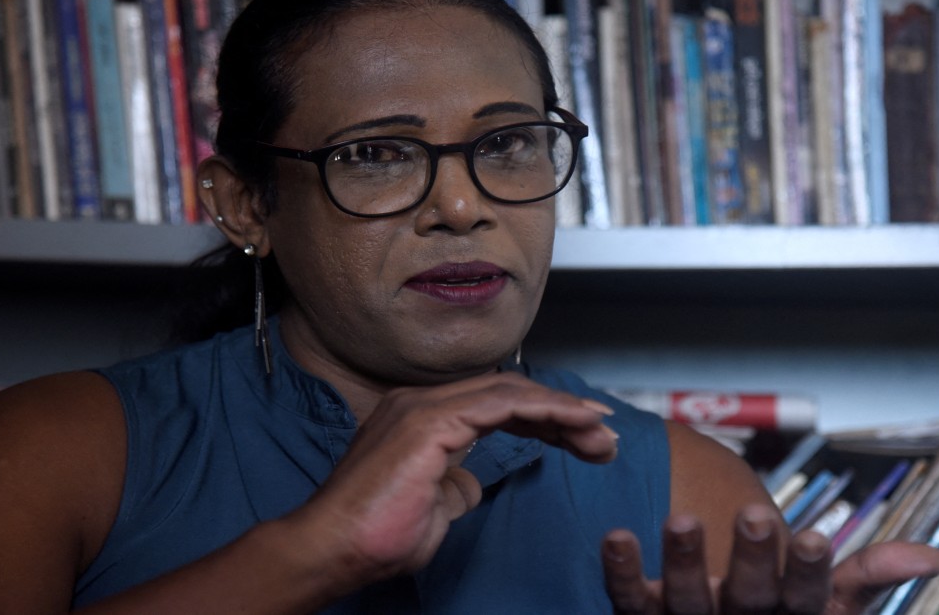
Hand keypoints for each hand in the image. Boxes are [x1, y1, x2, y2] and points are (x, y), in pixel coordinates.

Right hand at [283, 372, 619, 592]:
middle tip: (605, 436)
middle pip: (507, 392)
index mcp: (420, 417)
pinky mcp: (430, 422)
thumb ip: (454, 486)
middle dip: (561, 412)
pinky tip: (575, 424)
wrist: (334, 548)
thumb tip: (471, 481)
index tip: (584, 437)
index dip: (543, 416)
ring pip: (509, 391)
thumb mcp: (431, 510)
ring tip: (602, 434)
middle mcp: (420, 402)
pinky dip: (544, 410)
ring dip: (562, 410)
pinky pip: (501, 404)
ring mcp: (423, 407)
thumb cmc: (375, 536)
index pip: (494, 403)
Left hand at [602, 503, 938, 614]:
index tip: (814, 537)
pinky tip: (613, 535)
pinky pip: (626, 597)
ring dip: (684, 560)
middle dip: (751, 559)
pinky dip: (618, 569)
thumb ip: (870, 576)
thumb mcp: (829, 603)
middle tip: (754, 515)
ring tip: (681, 518)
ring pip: (686, 597)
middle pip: (747, 596)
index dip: (808, 571)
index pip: (806, 598)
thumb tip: (934, 555)